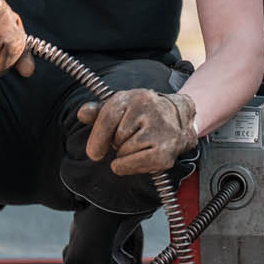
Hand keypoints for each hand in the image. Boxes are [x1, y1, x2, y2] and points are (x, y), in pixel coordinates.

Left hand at [76, 89, 198, 176]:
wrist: (181, 117)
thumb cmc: (144, 114)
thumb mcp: (122, 107)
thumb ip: (99, 112)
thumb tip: (82, 113)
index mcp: (133, 97)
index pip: (108, 117)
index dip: (98, 138)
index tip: (94, 153)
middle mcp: (148, 109)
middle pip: (116, 138)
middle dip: (119, 143)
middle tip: (133, 137)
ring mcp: (159, 129)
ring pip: (125, 152)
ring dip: (127, 154)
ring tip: (142, 144)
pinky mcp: (165, 150)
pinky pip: (134, 164)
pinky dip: (130, 166)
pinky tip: (141, 158)